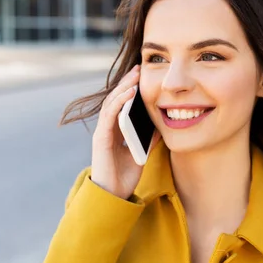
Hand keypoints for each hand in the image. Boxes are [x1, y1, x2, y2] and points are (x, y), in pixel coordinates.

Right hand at [90, 65, 160, 199]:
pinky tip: (129, 94)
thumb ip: (149, 136)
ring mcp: (103, 131)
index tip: (142, 74)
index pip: (122, 103)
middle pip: (116, 99)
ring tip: (135, 75)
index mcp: (115, 129)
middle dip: (127, 82)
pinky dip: (119, 102)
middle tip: (139, 67)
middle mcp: (107, 128)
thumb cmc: (126, 175)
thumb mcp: (143, 151)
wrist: (115, 195)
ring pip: (111, 103)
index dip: (131, 88)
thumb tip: (162, 122)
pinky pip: (110, 115)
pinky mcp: (101, 138)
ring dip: (123, 88)